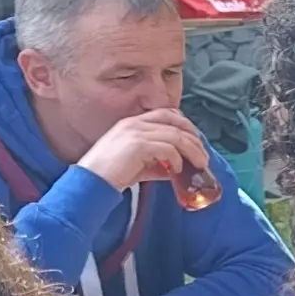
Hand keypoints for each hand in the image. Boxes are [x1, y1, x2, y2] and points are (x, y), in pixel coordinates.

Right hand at [76, 107, 212, 192]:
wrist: (91, 181)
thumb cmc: (111, 174)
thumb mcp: (138, 163)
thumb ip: (158, 161)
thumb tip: (178, 168)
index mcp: (133, 122)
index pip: (167, 113)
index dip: (185, 125)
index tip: (196, 141)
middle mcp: (135, 123)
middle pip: (176, 121)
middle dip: (194, 138)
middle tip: (203, 156)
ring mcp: (136, 132)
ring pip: (176, 135)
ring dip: (192, 151)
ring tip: (199, 165)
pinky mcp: (138, 146)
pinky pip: (168, 149)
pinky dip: (177, 160)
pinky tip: (177, 170)